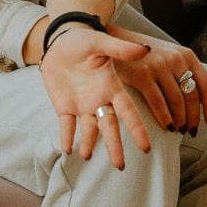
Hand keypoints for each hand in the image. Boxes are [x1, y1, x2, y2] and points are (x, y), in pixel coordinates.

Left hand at [38, 26, 151, 168]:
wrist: (61, 41)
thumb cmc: (84, 40)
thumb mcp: (100, 42)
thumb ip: (120, 48)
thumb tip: (145, 49)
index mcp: (111, 87)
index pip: (128, 111)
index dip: (136, 129)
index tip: (145, 147)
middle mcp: (100, 100)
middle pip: (109, 126)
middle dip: (115, 145)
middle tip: (120, 166)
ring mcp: (83, 106)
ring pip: (89, 130)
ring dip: (88, 143)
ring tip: (86, 156)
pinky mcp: (65, 107)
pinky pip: (66, 126)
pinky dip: (67, 137)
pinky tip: (67, 149)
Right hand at [106, 25, 206, 136]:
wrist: (115, 40)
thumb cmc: (145, 54)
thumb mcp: (169, 55)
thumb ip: (183, 71)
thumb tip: (199, 102)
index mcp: (187, 55)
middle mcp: (176, 59)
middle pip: (192, 97)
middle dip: (194, 118)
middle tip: (191, 132)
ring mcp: (159, 66)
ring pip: (177, 102)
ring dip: (180, 121)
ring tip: (178, 131)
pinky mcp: (142, 74)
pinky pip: (158, 103)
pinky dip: (164, 118)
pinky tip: (166, 126)